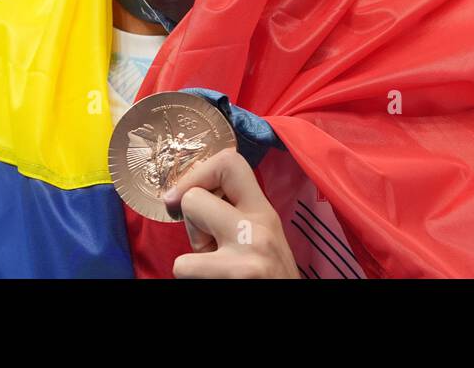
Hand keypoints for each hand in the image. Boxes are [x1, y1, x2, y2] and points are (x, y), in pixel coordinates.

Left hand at [164, 147, 299, 278]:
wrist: (291, 311)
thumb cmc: (269, 275)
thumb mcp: (263, 236)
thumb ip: (238, 211)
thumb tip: (194, 191)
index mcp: (265, 212)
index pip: (229, 162)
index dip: (197, 173)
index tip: (183, 194)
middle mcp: (258, 228)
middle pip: (193, 198)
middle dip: (189, 224)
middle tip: (208, 245)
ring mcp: (244, 257)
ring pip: (184, 245)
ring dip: (191, 261)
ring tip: (215, 270)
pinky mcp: (231, 280)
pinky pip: (184, 270)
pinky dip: (192, 280)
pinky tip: (217, 283)